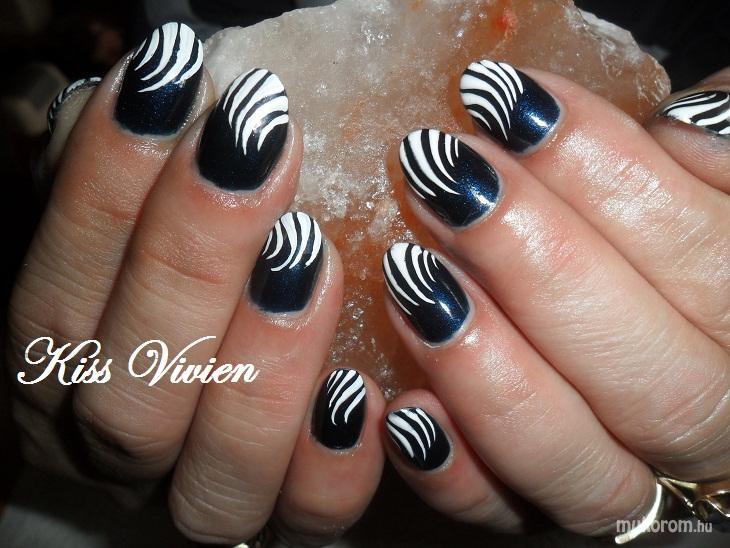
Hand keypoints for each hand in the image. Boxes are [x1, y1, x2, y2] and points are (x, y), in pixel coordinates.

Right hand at [6, 22, 383, 544]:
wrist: (233, 343)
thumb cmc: (185, 259)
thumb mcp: (142, 215)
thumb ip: (131, 170)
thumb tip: (159, 87)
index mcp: (60, 371)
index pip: (56, 297)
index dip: (105, 190)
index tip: (175, 84)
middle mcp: (116, 445)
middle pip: (130, 392)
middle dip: (193, 262)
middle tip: (258, 151)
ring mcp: (201, 488)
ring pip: (214, 474)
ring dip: (262, 364)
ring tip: (307, 254)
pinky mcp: (287, 510)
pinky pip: (308, 517)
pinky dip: (334, 463)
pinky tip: (365, 388)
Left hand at [382, 61, 729, 534]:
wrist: (644, 322)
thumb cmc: (668, 236)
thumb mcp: (707, 186)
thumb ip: (712, 165)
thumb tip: (684, 134)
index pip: (711, 261)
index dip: (609, 175)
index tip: (507, 105)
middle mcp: (706, 417)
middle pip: (648, 373)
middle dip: (537, 263)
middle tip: (444, 175)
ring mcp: (625, 470)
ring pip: (580, 461)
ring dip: (488, 370)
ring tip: (409, 271)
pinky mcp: (544, 502)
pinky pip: (506, 517)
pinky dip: (456, 474)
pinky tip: (404, 410)